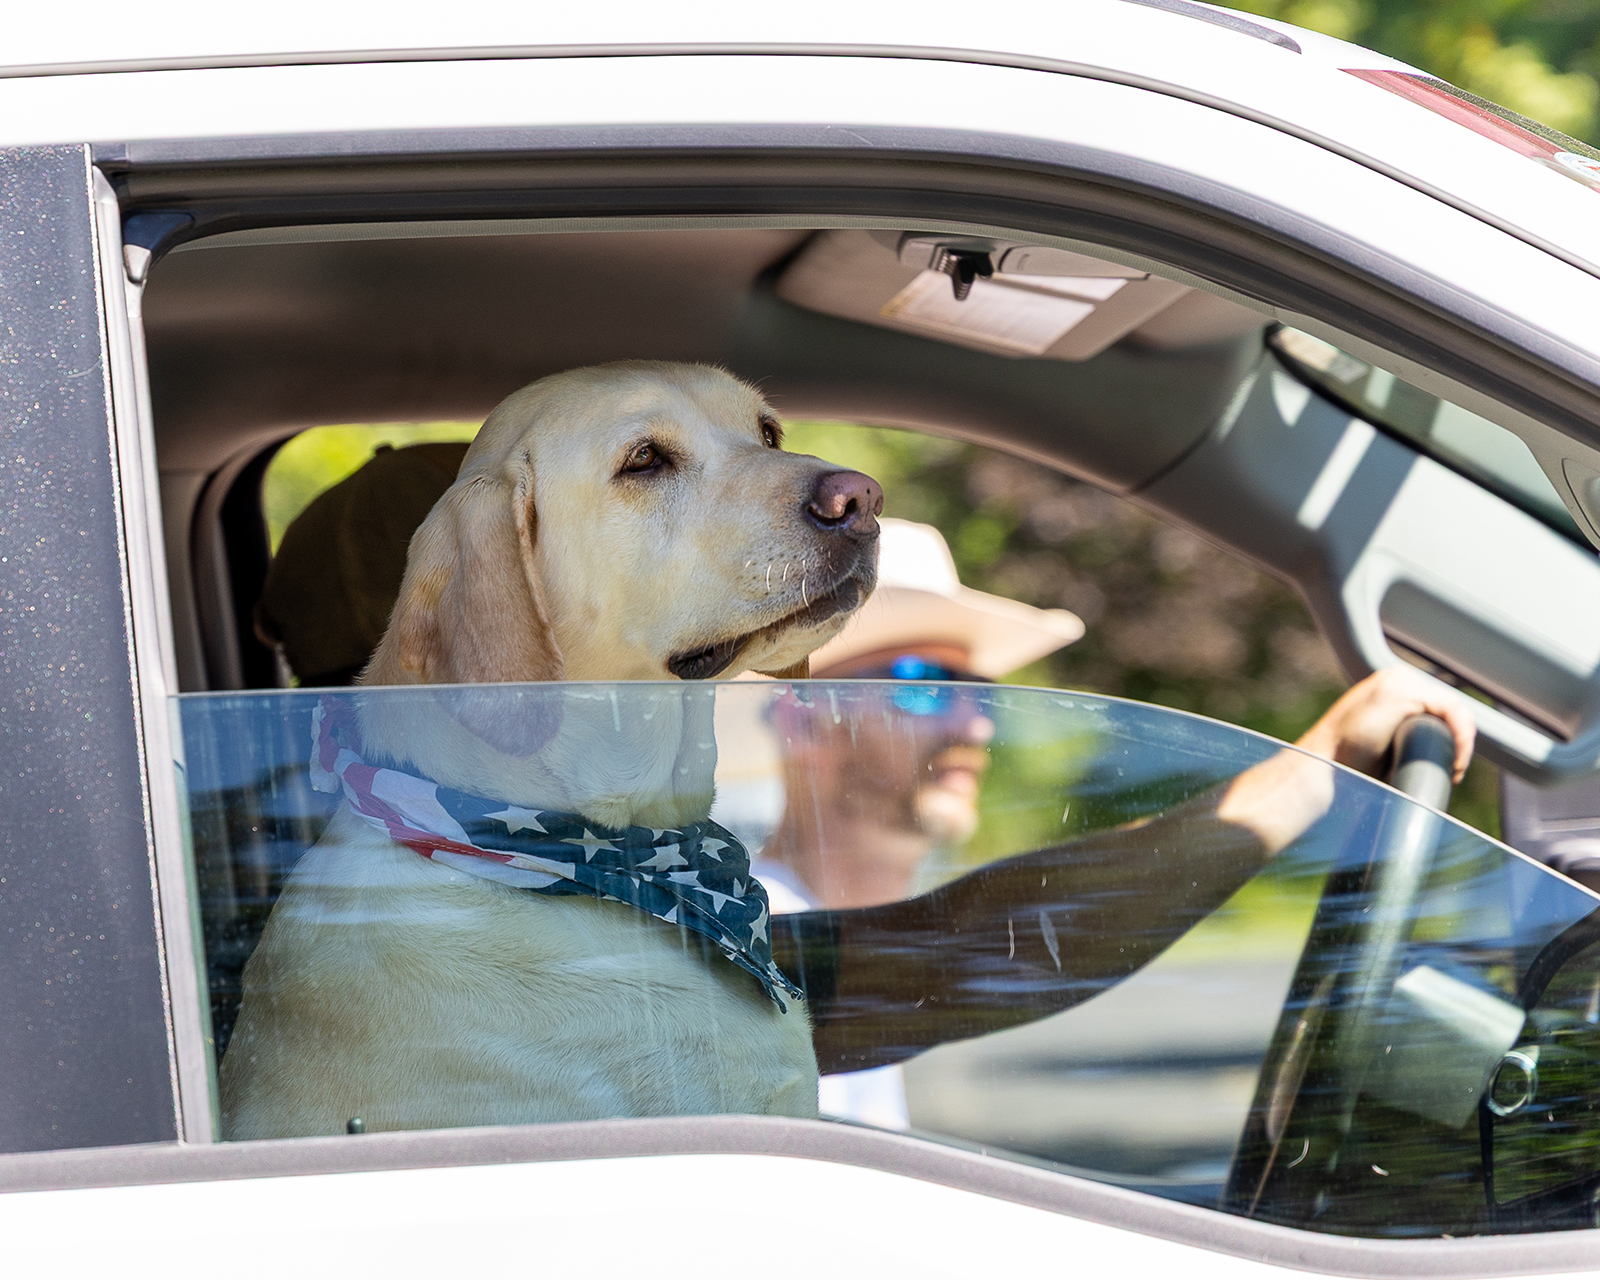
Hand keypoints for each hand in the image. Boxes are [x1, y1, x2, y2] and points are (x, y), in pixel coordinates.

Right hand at [1294, 665, 1475, 783]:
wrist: (1326, 767)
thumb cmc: (1348, 765)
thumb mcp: (1383, 745)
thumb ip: (1402, 738)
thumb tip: (1432, 756)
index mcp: (1391, 687)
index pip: (1439, 709)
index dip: (1451, 738)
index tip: (1449, 770)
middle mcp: (1397, 679)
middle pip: (1447, 709)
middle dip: (1455, 741)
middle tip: (1451, 773)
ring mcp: (1400, 682)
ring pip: (1453, 710)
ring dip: (1459, 743)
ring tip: (1451, 770)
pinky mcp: (1404, 693)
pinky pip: (1451, 711)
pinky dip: (1460, 738)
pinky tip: (1455, 762)